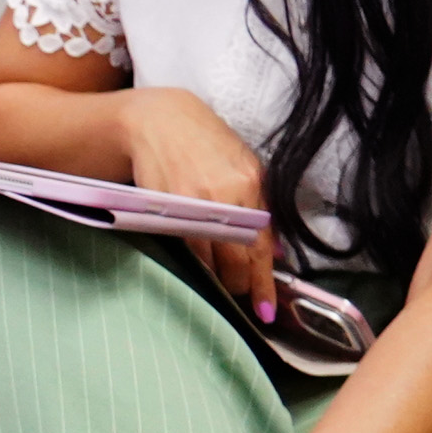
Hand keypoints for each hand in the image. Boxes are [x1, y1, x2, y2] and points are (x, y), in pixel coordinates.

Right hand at [127, 87, 274, 314]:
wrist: (158, 122)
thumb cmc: (208, 142)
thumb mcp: (245, 167)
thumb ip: (261, 209)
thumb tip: (273, 252)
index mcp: (248, 185)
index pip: (258, 247)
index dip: (262, 283)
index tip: (266, 311)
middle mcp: (220, 197)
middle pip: (232, 261)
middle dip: (239, 284)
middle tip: (242, 294)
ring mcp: (189, 205)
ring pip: (206, 258)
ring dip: (216, 273)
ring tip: (222, 276)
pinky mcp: (164, 209)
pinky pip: (185, 246)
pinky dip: (197, 257)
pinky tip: (202, 257)